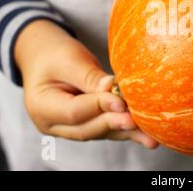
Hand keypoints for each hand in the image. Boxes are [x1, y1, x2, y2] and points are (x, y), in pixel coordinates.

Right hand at [14, 19, 157, 147]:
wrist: (46, 57)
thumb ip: (89, 77)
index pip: (74, 112)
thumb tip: (112, 89)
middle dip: (115, 124)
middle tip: (137, 120)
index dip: (100, 107)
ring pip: (100, 133)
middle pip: (88, 129)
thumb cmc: (55, 55)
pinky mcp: (86, 125)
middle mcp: (53, 124)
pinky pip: (107, 129)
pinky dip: (126, 130)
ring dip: (127, 133)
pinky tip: (146, 135)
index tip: (121, 102)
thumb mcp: (69, 60)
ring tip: (150, 137)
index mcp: (42, 106)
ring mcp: (69, 129)